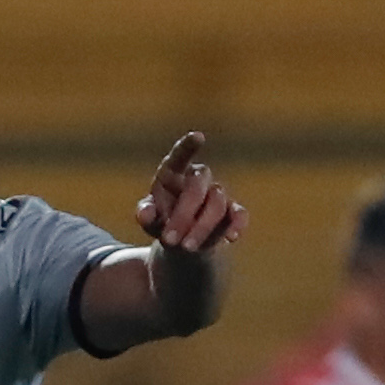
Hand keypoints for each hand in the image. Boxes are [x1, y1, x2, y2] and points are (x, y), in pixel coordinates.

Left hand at [132, 130, 247, 255]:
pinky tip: (231, 238)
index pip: (180, 155)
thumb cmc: (162, 223)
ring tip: (185, 248)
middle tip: (169, 240)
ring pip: (217, 202)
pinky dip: (237, 225)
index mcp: (173, 173)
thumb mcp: (149, 220)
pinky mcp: (231, 213)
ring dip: (202, 226)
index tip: (199, 137)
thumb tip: (145, 214)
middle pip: (198, 186)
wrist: (181, 243)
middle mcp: (198, 179)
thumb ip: (146, 215)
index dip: (188, 146)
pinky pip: (240, 214)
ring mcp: (216, 195)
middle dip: (183, 214)